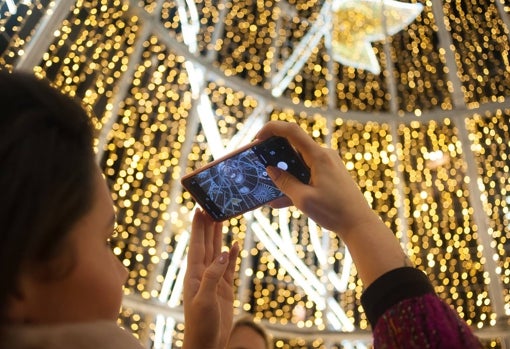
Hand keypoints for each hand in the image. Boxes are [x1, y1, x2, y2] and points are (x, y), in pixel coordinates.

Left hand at [183, 209, 238, 348]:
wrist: (206, 345)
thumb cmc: (200, 326)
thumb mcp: (204, 300)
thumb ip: (213, 276)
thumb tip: (222, 253)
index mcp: (194, 275)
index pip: (196, 245)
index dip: (198, 227)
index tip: (199, 209)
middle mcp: (203, 274)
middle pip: (206, 244)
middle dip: (208, 225)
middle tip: (212, 206)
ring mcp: (214, 280)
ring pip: (217, 252)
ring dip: (219, 235)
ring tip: (222, 218)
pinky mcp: (224, 288)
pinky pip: (228, 267)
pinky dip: (231, 255)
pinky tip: (233, 244)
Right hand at [256, 121, 407, 286]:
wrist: (359, 224)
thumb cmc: (334, 211)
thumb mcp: (304, 198)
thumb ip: (285, 182)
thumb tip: (270, 170)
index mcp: (318, 156)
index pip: (292, 131)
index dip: (272, 129)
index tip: (257, 139)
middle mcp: (323, 156)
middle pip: (293, 147)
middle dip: (274, 155)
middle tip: (259, 165)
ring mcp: (327, 166)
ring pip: (298, 163)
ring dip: (283, 174)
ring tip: (267, 188)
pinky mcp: (328, 176)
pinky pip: (306, 175)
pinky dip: (293, 184)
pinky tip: (278, 202)